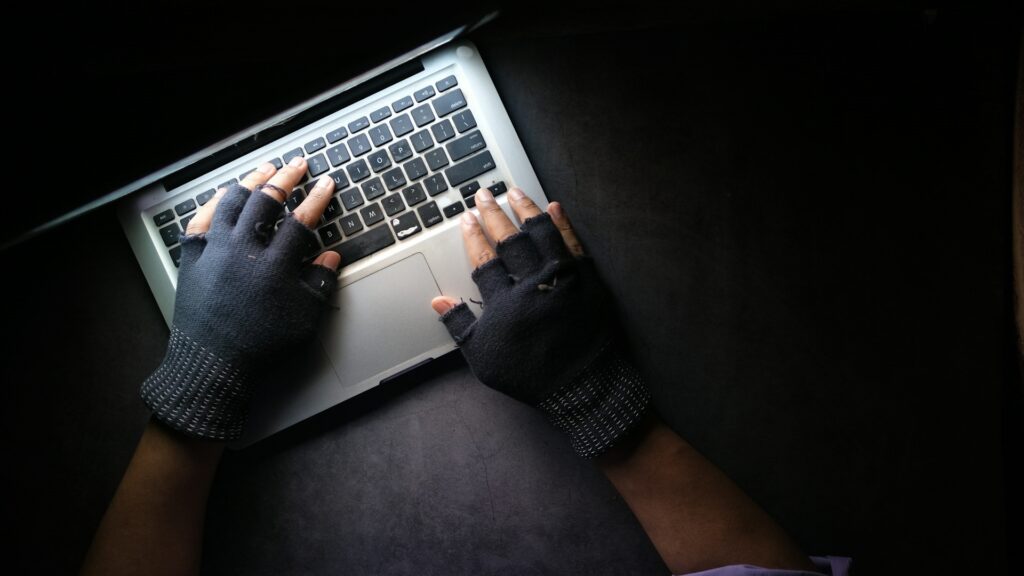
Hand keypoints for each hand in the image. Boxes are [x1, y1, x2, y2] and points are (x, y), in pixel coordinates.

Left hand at [141, 157, 340, 440]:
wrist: (212, 365)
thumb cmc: (261, 346)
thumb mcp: (304, 319)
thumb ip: (320, 283)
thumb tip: (331, 256)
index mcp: (274, 265)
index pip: (301, 220)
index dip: (317, 199)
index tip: (327, 183)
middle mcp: (243, 250)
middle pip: (266, 201)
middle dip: (286, 179)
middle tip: (298, 165)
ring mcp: (214, 251)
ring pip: (232, 202)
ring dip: (251, 182)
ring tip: (265, 170)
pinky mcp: (192, 258)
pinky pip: (202, 219)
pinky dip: (215, 202)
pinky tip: (225, 194)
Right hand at [431, 187, 649, 457]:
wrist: (582, 387)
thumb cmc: (529, 374)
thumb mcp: (484, 357)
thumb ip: (460, 326)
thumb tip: (438, 301)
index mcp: (505, 302)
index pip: (484, 259)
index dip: (473, 236)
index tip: (466, 218)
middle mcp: (533, 283)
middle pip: (510, 240)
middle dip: (493, 214)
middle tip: (484, 195)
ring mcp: (563, 278)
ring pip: (542, 233)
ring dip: (526, 210)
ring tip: (514, 192)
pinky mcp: (589, 279)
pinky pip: (574, 243)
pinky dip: (563, 223)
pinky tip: (554, 207)